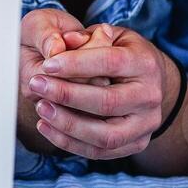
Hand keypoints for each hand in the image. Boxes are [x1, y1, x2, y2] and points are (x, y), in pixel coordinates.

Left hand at [25, 24, 178, 160]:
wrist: (147, 81)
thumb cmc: (120, 53)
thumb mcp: (108, 35)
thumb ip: (86, 36)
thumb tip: (63, 41)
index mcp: (145, 63)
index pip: (111, 62)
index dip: (77, 64)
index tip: (47, 65)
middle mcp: (150, 95)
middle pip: (107, 102)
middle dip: (67, 95)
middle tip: (37, 84)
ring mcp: (146, 123)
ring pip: (105, 134)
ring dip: (67, 124)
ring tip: (41, 107)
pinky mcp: (136, 143)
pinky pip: (99, 152)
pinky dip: (69, 142)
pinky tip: (46, 126)